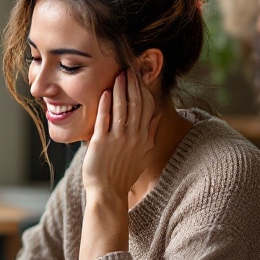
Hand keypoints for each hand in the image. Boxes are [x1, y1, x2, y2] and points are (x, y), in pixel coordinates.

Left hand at [81, 69, 160, 201]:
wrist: (108, 192)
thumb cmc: (123, 173)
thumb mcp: (143, 153)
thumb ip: (150, 133)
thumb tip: (158, 116)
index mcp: (144, 138)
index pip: (149, 108)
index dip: (145, 90)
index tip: (142, 76)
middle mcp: (134, 137)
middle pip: (136, 104)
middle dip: (134, 84)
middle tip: (130, 68)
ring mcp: (118, 139)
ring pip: (122, 108)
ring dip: (121, 89)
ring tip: (119, 74)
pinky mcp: (101, 143)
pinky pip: (104, 120)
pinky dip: (105, 105)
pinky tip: (105, 92)